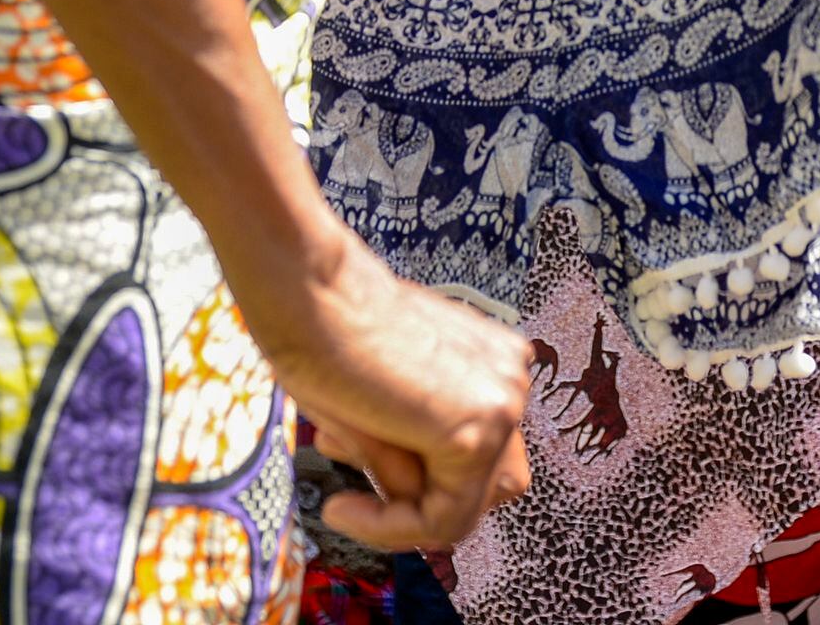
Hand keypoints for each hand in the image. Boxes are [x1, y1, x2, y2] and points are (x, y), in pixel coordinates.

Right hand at [254, 230, 532, 547]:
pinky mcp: (474, 433)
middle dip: (424, 500)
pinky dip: (389, 528)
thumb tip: (412, 503)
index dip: (423, 484)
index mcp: (493, 360)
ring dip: (398, 513)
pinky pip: (442, 521)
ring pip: (461, 508)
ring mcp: (502, 404)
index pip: (484, 457)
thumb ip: (415, 442)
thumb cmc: (329, 333)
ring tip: (342, 480)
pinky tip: (341, 507)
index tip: (356, 487)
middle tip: (357, 494)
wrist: (309, 292)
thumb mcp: (388, 398)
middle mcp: (510, 377)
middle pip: (491, 487)